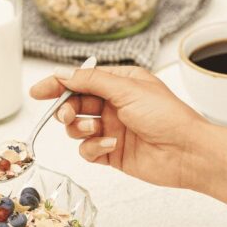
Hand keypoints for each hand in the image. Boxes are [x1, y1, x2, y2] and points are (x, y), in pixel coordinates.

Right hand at [28, 65, 210, 187]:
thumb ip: (91, 81)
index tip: (38, 91)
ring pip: (77, 129)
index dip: (58, 84)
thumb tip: (62, 73)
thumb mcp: (127, 89)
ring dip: (80, 129)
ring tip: (94, 130)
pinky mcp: (112, 153)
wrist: (188, 153)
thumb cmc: (168, 116)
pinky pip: (88, 150)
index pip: (81, 80)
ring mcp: (112, 130)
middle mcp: (114, 105)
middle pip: (74, 104)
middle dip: (66, 109)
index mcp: (120, 83)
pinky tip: (111, 146)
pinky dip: (94, 148)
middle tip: (66, 115)